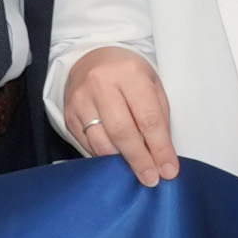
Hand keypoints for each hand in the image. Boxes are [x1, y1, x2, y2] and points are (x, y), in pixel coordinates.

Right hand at [59, 45, 181, 184]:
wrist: (91, 59)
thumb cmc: (128, 74)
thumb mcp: (151, 84)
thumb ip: (158, 115)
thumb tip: (162, 154)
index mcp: (129, 74)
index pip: (148, 119)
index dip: (160, 148)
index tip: (169, 169)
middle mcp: (101, 85)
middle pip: (122, 133)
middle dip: (139, 160)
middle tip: (151, 179)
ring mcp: (80, 101)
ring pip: (101, 142)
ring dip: (120, 162)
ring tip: (136, 172)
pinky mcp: (68, 115)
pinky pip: (87, 144)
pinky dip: (104, 156)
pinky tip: (116, 161)